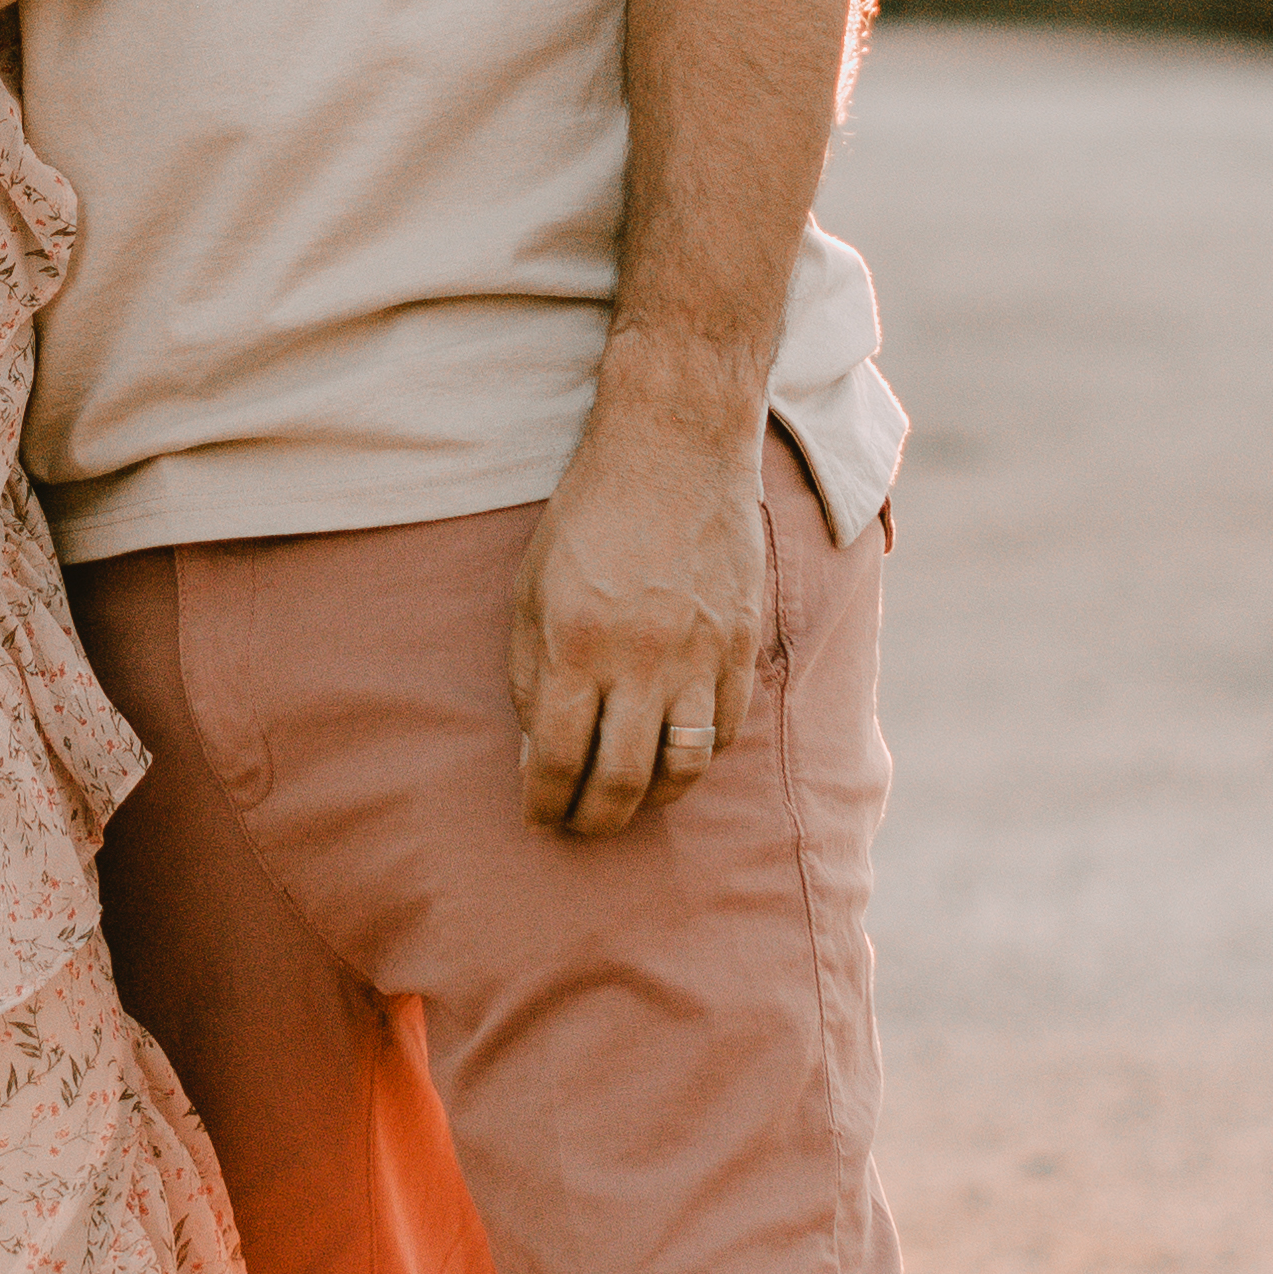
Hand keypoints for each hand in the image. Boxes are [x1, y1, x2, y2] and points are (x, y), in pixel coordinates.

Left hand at [506, 376, 769, 837]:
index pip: (559, 759)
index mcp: (578, 642)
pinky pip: (725, 730)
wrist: (674, 446)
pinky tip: (674, 754)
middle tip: (579, 827)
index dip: (544, 803)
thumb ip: (531, 675)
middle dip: (594, 821)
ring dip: (652, 800)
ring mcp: (700, 653)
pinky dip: (699, 756)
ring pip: (684, 769)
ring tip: (629, 802)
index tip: (537, 817)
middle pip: (622, 781)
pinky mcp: (741, 642)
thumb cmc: (589, 515)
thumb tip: (538, 756)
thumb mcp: (531, 588)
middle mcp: (642, 657)